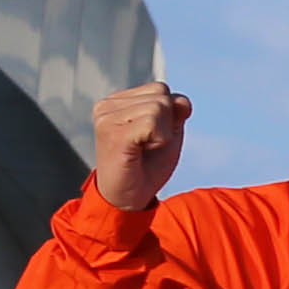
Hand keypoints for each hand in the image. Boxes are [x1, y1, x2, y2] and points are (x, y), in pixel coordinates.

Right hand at [87, 82, 190, 211]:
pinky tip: (140, 152)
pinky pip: (153, 122)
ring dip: (162, 134)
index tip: (151, 137)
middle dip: (167, 124)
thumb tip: (182, 101)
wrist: (127, 199)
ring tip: (142, 149)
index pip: (161, 89)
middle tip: (147, 146)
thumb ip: (176, 112)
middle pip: (162, 95)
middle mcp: (107, 105)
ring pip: (159, 106)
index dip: (170, 116)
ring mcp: (106, 118)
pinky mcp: (112, 132)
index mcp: (118, 102)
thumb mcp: (168, 133)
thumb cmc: (146, 167)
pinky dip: (159, 140)